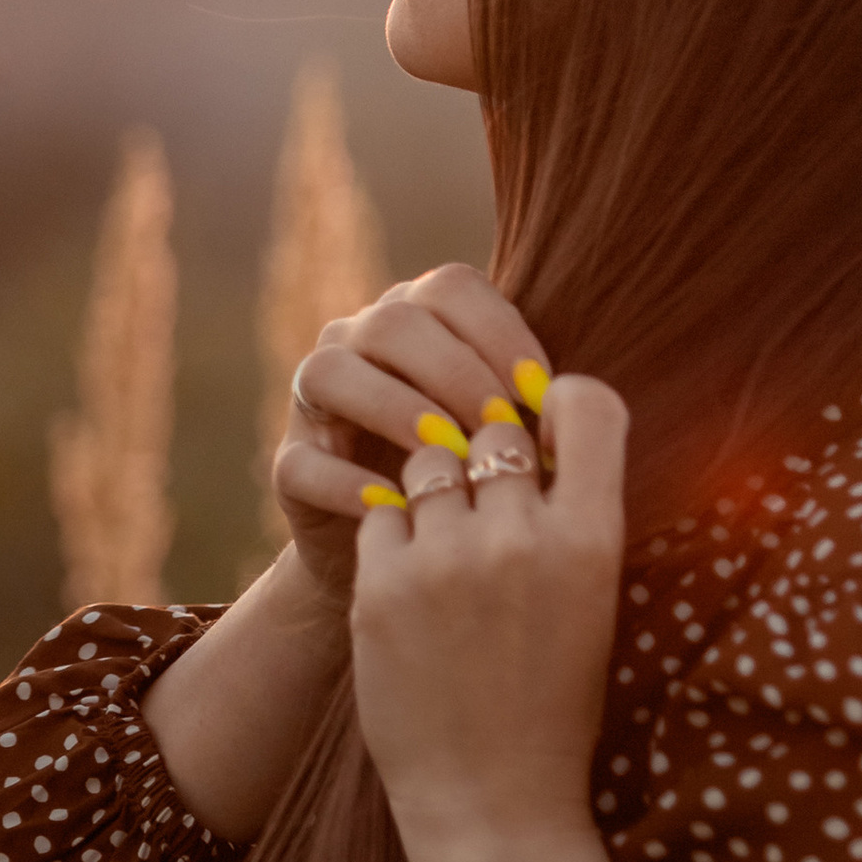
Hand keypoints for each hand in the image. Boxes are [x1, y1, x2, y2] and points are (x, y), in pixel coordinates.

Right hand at [270, 262, 555, 619]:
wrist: (411, 574)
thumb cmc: (477, 487)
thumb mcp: (508, 439)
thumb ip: (530, 407)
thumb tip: (572, 404)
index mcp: (419, 319)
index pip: (452, 288)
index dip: (497, 329)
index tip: (539, 389)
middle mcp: (358, 342)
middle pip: (393, 320)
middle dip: (453, 368)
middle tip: (496, 421)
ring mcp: (313, 401)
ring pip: (332, 371)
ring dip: (395, 407)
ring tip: (446, 454)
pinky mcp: (288, 466)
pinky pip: (302, 460)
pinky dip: (345, 482)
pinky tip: (393, 506)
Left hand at [347, 369, 629, 861]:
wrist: (493, 800)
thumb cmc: (553, 698)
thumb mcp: (592, 598)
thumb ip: (572, 512)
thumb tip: (540, 420)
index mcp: (593, 539)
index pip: (589, 404)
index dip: (560, 403)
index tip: (544, 428)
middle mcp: (521, 537)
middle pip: (493, 429)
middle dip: (486, 456)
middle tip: (486, 509)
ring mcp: (446, 559)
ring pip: (428, 459)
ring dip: (433, 489)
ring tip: (446, 551)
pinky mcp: (381, 585)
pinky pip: (381, 512)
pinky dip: (392, 537)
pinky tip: (412, 587)